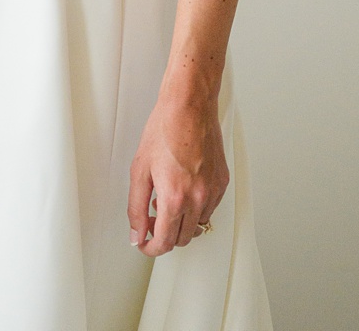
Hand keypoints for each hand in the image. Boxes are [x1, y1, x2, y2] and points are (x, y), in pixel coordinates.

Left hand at [127, 92, 229, 255]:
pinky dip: (194, 208)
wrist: (189, 109)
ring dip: (180, 222)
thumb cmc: (163, 132)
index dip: (151, 248)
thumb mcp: (139, 170)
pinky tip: (181, 190)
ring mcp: (214, 193)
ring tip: (164, 199)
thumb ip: (136, 207)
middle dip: (164, 235)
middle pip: (183, 238)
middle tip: (149, 218)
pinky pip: (208, 208)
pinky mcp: (223, 184)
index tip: (142, 244)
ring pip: (198, 225)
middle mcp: (199, 200)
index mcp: (175, 198)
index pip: (166, 241)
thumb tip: (136, 233)